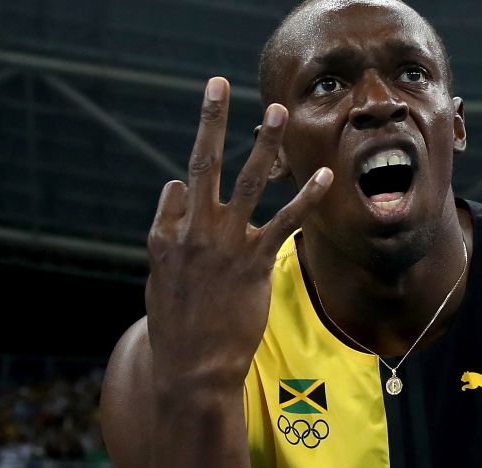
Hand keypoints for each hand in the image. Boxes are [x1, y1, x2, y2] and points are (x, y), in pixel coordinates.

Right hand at [145, 77, 333, 390]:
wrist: (193, 369)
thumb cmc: (176, 332)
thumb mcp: (157, 286)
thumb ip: (164, 242)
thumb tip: (174, 198)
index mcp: (162, 238)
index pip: (175, 193)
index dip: (184, 194)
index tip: (189, 199)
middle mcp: (191, 232)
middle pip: (201, 164)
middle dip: (210, 120)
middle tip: (217, 84)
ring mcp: (224, 244)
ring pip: (247, 182)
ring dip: (264, 144)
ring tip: (276, 111)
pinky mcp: (253, 262)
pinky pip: (285, 221)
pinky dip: (305, 197)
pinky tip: (324, 177)